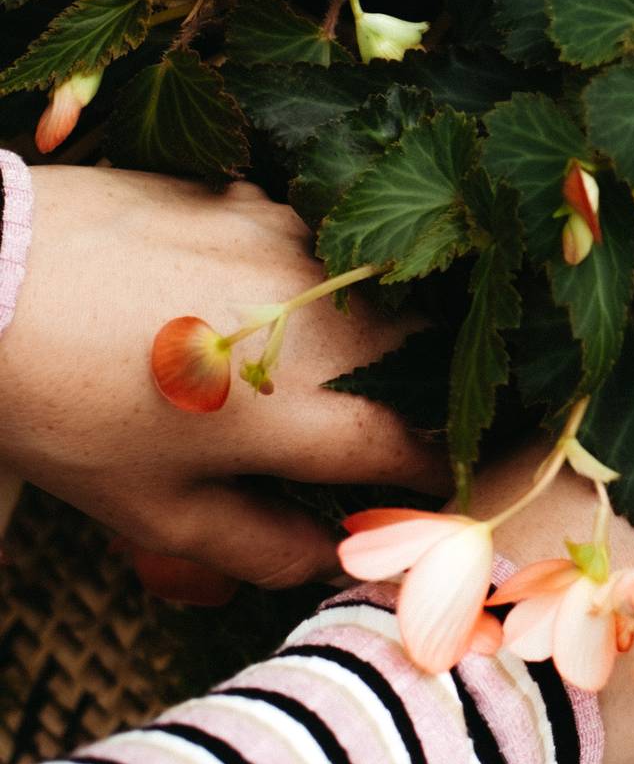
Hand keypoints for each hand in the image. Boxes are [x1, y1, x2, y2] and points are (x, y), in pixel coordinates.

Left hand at [0, 165, 443, 584]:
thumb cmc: (66, 412)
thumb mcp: (151, 511)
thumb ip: (257, 545)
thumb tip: (330, 560)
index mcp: (306, 413)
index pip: (422, 450)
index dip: (437, 478)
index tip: (433, 492)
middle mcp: (327, 324)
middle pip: (423, 362)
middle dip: (419, 398)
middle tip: (382, 426)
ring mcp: (297, 251)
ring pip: (378, 297)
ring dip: (368, 335)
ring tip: (319, 362)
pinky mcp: (259, 203)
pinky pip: (316, 246)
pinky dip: (308, 280)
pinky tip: (251, 299)